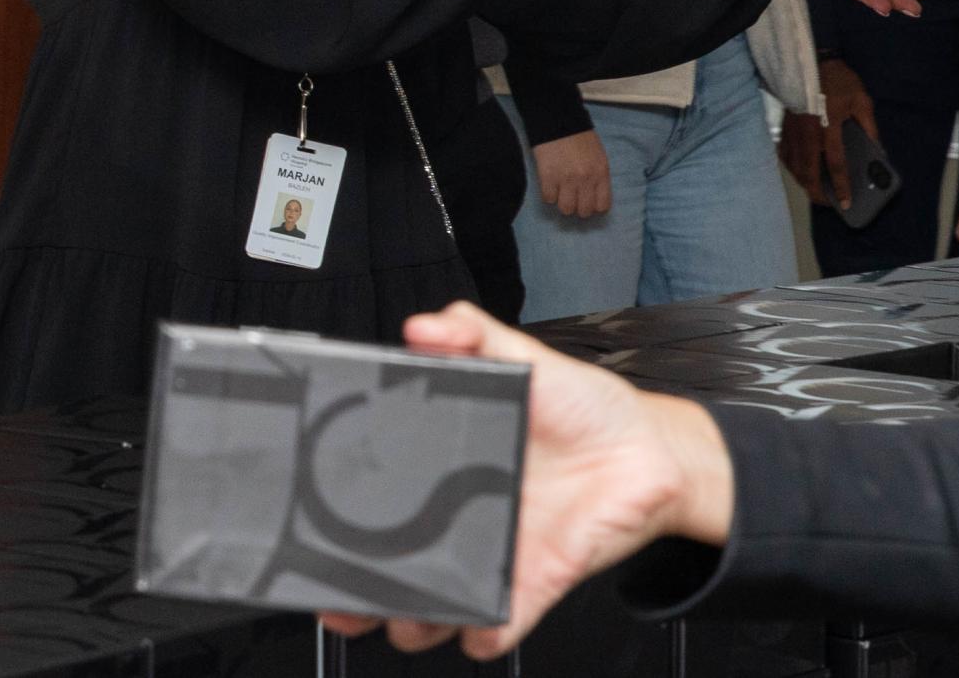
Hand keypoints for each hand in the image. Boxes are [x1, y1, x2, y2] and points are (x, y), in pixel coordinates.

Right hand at [321, 303, 730, 658]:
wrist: (649, 447)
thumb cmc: (585, 409)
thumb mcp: (524, 357)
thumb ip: (473, 334)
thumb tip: (425, 326)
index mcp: (446, 471)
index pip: (377, 507)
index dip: (339, 530)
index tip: (310, 535)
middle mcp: (462, 522)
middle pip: (391, 577)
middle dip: (358, 600)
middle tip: (343, 599)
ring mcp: (495, 555)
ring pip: (435, 613)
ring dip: (414, 622)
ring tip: (406, 612)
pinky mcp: (535, 581)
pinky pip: (500, 624)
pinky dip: (487, 632)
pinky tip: (481, 624)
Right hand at [534, 130, 612, 217]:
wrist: (559, 121)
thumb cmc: (580, 138)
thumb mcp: (598, 156)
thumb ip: (598, 176)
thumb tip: (594, 197)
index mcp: (601, 173)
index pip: (603, 205)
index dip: (595, 207)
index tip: (589, 202)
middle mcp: (586, 179)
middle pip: (584, 211)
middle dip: (578, 207)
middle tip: (573, 198)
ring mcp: (566, 180)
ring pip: (566, 209)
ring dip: (563, 203)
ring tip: (561, 193)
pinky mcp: (548, 178)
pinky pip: (549, 199)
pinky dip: (549, 195)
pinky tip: (550, 185)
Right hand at [780, 58, 877, 211]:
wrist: (810, 60)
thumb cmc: (838, 80)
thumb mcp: (861, 100)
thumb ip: (869, 126)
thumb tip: (877, 150)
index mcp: (829, 128)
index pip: (836, 165)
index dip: (841, 186)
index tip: (846, 203)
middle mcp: (808, 135)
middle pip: (809, 173)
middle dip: (817, 193)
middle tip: (827, 203)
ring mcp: (793, 132)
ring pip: (795, 167)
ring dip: (804, 182)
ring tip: (815, 190)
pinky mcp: (784, 127)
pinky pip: (784, 154)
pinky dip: (792, 167)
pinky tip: (798, 171)